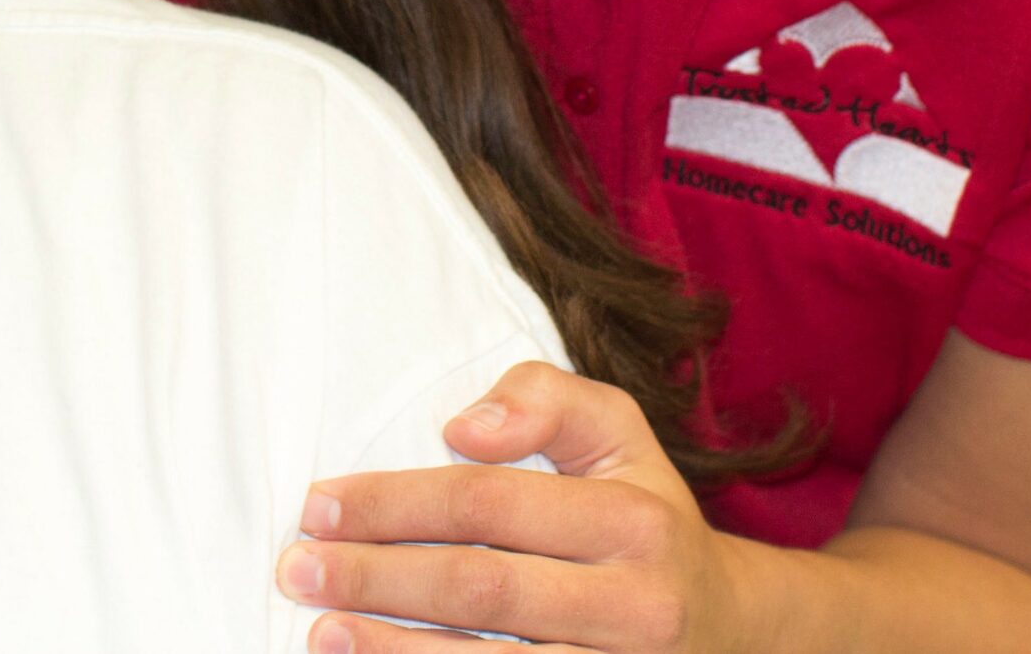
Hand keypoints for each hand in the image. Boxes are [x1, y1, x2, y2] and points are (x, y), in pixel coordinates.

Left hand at [274, 361, 756, 653]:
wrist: (734, 630)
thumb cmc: (645, 515)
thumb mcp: (618, 431)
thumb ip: (545, 399)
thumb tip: (462, 428)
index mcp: (632, 521)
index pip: (488, 505)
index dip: (394, 503)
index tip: (319, 503)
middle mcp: (635, 607)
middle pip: (480, 589)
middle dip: (375, 578)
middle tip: (296, 568)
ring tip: (320, 634)